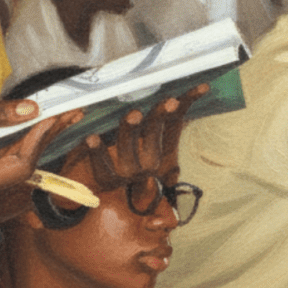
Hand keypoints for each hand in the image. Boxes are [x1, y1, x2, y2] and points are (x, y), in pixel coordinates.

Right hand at [0, 99, 79, 212]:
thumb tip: (32, 109)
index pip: (19, 166)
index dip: (40, 140)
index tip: (56, 115)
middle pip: (22, 169)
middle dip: (46, 138)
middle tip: (72, 113)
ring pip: (14, 168)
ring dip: (35, 141)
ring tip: (60, 118)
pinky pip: (1, 167)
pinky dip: (16, 147)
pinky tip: (32, 129)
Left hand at [79, 84, 208, 182]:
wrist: (122, 198)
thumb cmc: (140, 162)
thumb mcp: (158, 144)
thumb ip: (169, 120)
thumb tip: (196, 89)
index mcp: (164, 151)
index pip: (176, 124)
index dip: (185, 105)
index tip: (188, 93)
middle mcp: (149, 163)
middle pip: (154, 135)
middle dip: (157, 118)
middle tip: (165, 101)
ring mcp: (129, 172)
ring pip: (129, 149)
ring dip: (129, 131)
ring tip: (133, 115)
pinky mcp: (108, 180)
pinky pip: (102, 166)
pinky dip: (97, 152)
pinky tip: (91, 138)